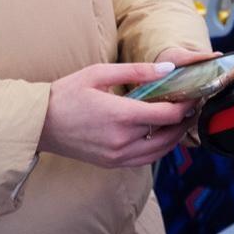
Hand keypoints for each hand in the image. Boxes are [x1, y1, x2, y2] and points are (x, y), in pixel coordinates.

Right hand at [38, 61, 203, 167]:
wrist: (38, 123)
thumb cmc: (66, 94)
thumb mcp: (99, 73)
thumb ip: (137, 72)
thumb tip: (168, 69)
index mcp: (120, 115)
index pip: (167, 114)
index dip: (185, 105)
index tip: (194, 93)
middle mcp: (122, 140)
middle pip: (169, 134)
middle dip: (185, 120)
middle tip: (192, 104)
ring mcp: (117, 156)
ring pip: (161, 151)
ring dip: (175, 136)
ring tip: (181, 119)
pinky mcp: (112, 163)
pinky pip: (146, 159)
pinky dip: (159, 148)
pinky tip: (161, 133)